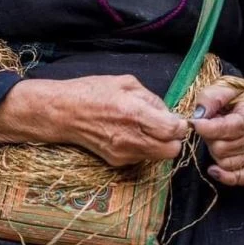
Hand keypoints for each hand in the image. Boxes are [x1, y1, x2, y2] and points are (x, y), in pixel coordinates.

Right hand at [0, 75, 188, 166]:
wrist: (63, 113)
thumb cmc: (92, 92)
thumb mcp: (126, 83)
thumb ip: (151, 98)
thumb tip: (167, 112)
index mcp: (135, 114)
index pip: (173, 130)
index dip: (180, 125)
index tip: (176, 119)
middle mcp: (131, 138)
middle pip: (172, 150)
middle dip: (174, 138)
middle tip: (165, 126)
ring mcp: (124, 153)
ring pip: (158, 157)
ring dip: (160, 144)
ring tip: (146, 128)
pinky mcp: (116, 161)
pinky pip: (142, 157)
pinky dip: (144, 148)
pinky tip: (131, 134)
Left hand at [191, 81, 243, 186]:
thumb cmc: (241, 96)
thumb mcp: (226, 86)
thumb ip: (212, 97)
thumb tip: (199, 116)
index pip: (232, 126)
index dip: (210, 128)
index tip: (194, 123)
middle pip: (224, 147)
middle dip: (210, 137)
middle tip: (209, 126)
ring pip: (226, 162)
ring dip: (214, 152)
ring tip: (217, 138)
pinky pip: (242, 178)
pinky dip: (226, 176)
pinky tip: (214, 169)